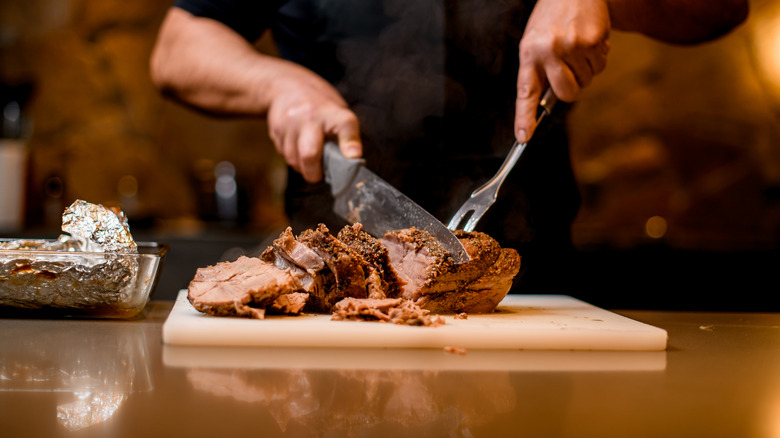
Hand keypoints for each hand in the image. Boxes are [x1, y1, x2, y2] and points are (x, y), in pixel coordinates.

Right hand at [267, 64, 361, 182]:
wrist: (287, 85)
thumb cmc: (320, 105)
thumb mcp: (339, 113)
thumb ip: (346, 136)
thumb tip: (352, 161)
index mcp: (334, 112)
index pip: (345, 125)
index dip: (350, 143)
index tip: (353, 156)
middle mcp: (311, 116)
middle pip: (309, 154)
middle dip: (314, 173)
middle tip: (319, 175)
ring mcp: (290, 122)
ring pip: (293, 159)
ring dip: (301, 167)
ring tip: (308, 160)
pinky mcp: (276, 129)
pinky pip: (283, 155)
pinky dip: (292, 159)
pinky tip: (297, 149)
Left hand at [515, 0, 610, 142]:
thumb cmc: (551, 18)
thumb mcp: (534, 41)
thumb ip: (538, 70)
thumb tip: (545, 103)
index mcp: (529, 52)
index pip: (525, 92)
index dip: (524, 117)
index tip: (524, 137)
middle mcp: (549, 50)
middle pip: (567, 94)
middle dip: (572, 90)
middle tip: (569, 72)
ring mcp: (573, 46)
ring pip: (587, 80)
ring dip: (585, 69)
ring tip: (576, 46)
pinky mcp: (594, 41)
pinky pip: (600, 66)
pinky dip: (597, 57)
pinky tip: (588, 40)